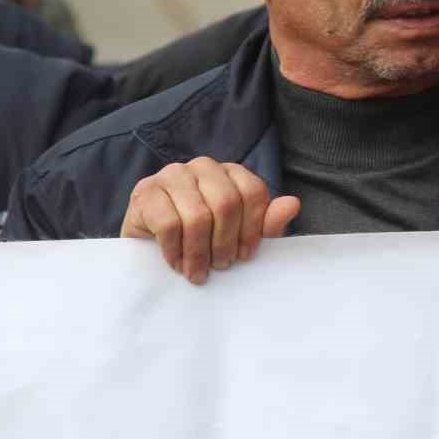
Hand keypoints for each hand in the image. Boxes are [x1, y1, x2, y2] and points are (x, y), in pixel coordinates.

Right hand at [120, 158, 299, 283]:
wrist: (150, 249)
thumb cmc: (201, 241)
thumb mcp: (238, 236)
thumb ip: (265, 223)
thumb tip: (293, 204)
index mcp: (230, 172)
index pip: (253, 192)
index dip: (253, 229)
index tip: (245, 256)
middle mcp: (202, 166)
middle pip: (227, 202)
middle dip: (225, 243)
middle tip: (221, 267)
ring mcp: (172, 175)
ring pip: (198, 216)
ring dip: (200, 253)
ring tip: (198, 272)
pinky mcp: (145, 192)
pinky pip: (169, 224)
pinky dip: (176, 251)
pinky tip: (177, 263)